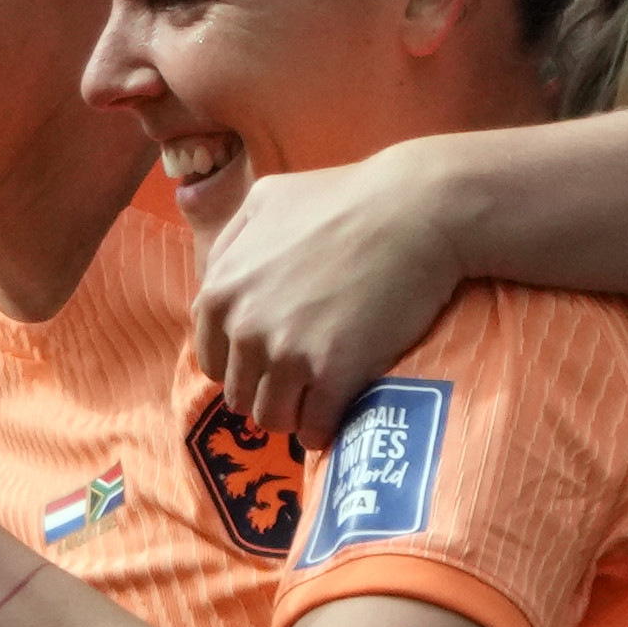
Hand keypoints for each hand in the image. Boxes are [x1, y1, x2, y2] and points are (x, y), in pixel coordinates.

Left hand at [191, 150, 465, 452]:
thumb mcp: (266, 200)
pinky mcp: (332, 373)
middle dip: (266, 391)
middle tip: (299, 385)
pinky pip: (314, 426)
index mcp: (220, 290)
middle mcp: (244, 326)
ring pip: (271, 417)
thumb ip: (231, 242)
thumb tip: (216, 278)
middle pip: (238, 393)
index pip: (211, 358)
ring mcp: (286, 353)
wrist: (416, 210)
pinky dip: (323, 429)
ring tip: (316, 403)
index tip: (268, 365)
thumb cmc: (346, 198)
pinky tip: (337, 416)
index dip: (241, 366)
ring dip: (292, 415)